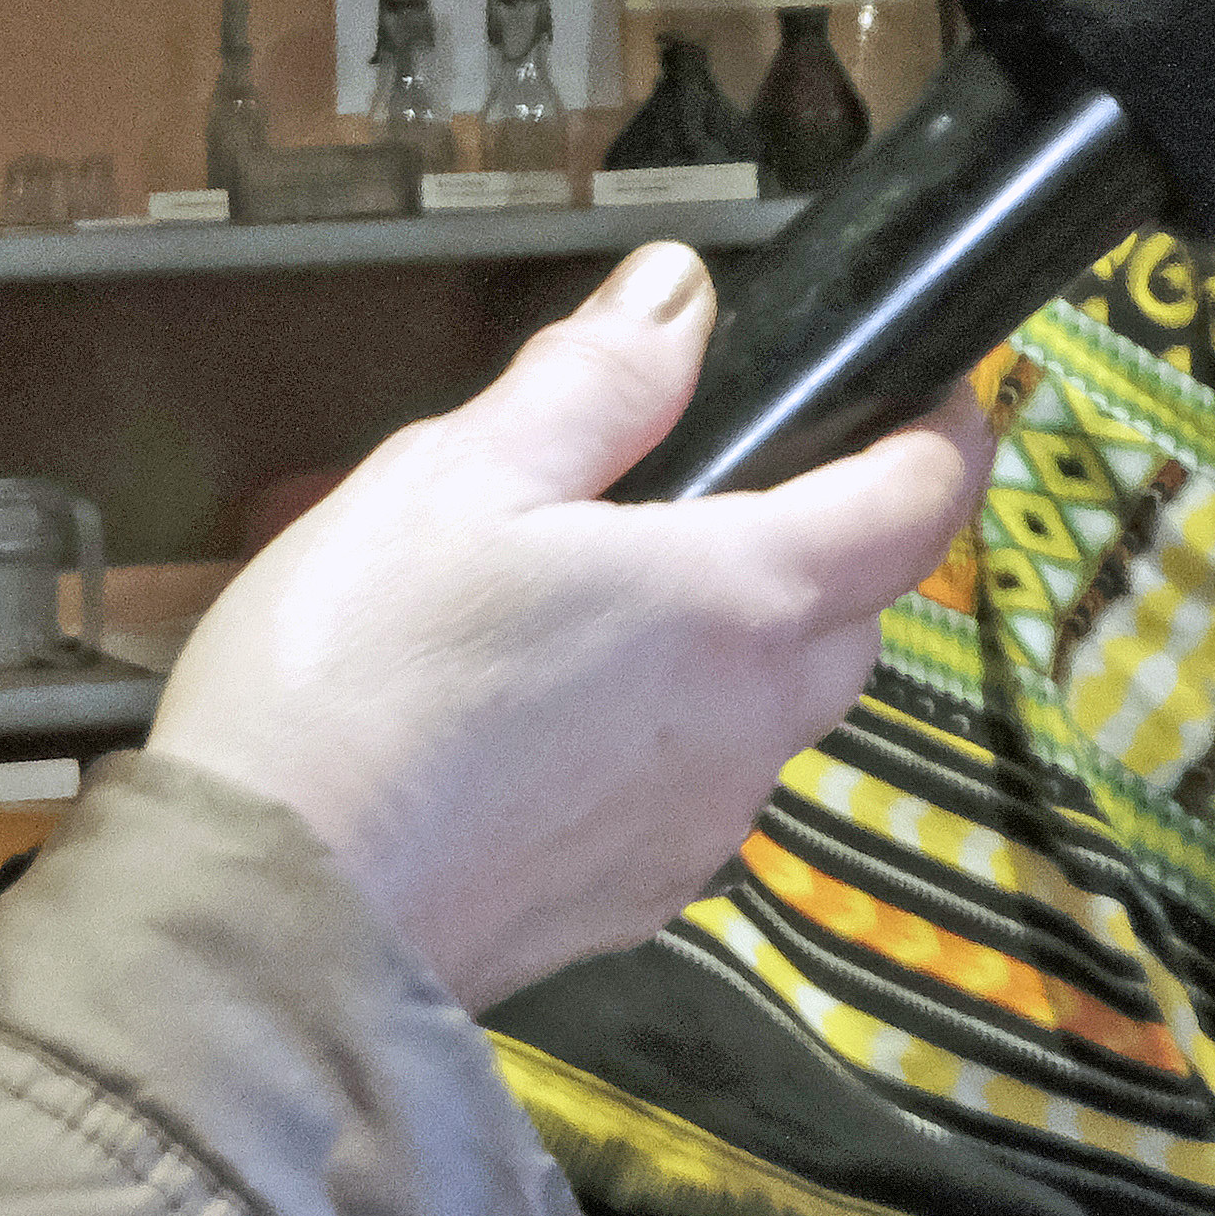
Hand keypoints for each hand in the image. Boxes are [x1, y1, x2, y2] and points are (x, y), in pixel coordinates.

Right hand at [141, 242, 978, 1014]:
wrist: (273, 919)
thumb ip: (592, 380)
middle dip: (824, 541)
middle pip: (855, 615)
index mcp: (740, 600)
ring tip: (586, 603)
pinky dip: (655, 741)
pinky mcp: (634, 903)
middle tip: (711, 486)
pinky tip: (537, 720)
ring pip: (771, 713)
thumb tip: (679, 296)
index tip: (931, 389)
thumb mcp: (456, 475)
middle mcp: (753, 727)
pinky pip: (692, 796)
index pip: (915, 505)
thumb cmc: (356, 678)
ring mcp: (700, 830)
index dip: (941, 432)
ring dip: (727, 649)